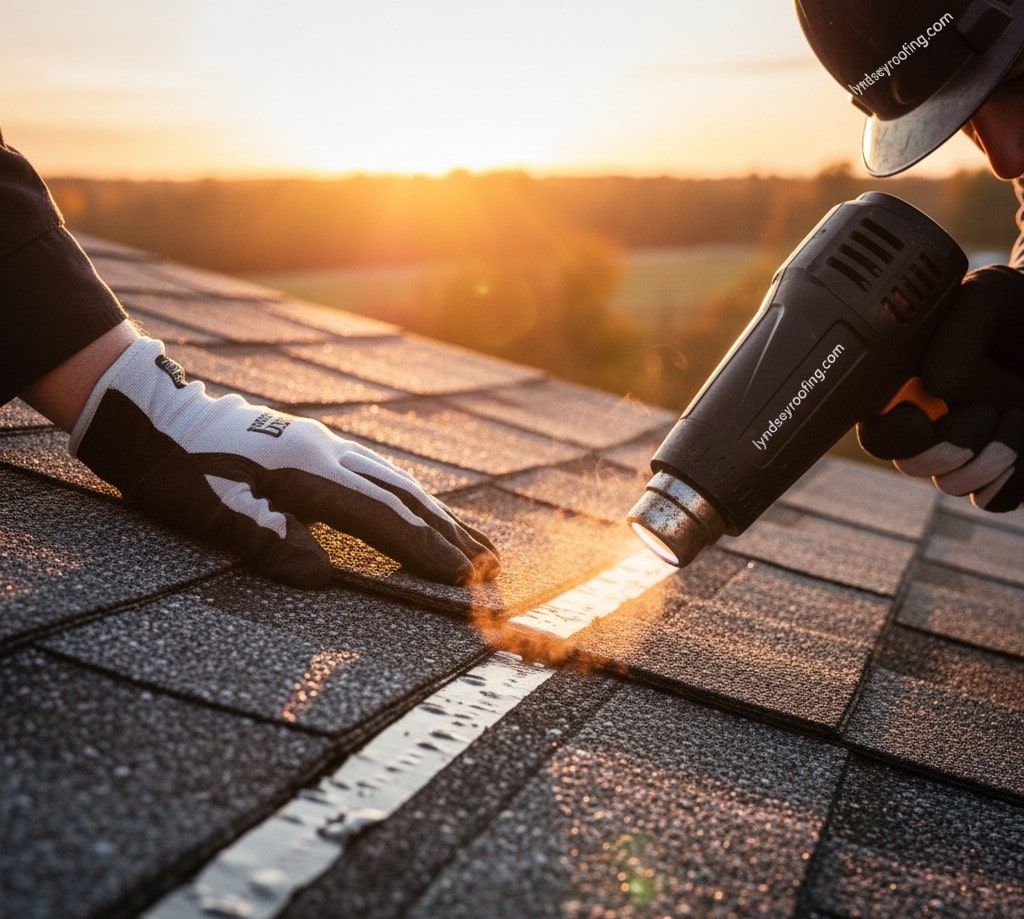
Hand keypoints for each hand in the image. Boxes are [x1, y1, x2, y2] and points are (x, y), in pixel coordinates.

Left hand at [69, 338, 499, 587]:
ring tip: (477, 543)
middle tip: (491, 567)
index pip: (383, 517)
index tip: (464, 578)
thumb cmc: (179, 472)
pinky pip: (382, 474)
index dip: (426, 549)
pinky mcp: (321, 445)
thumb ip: (269, 542)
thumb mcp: (211, 513)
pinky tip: (425, 512)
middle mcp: (330, 453)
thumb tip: (323, 575)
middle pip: (405, 497)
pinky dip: (414, 499)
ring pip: (399, 482)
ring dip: (442, 516)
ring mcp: (328, 444)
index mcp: (308, 472)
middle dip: (452, 535)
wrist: (157, 416)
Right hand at [857, 265, 1023, 511]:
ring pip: (957, 485)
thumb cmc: (1018, 304)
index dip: (891, 436)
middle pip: (914, 466)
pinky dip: (1017, 474)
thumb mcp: (988, 296)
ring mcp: (971, 449)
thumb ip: (956, 335)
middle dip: (951, 444)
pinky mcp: (1009, 470)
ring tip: (1018, 411)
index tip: (920, 418)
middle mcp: (933, 422)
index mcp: (909, 385)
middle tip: (985, 409)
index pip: (877, 432)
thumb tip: (932, 387)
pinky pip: (999, 499)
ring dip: (993, 455)